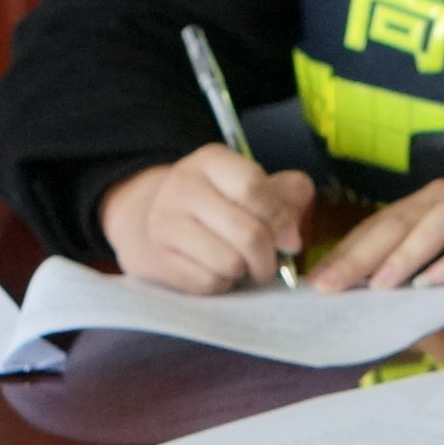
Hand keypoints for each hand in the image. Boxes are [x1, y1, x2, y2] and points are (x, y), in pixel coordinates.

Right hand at [99, 144, 313, 292]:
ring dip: (246, 271)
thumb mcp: (258, 184)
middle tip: (270, 261)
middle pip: (247, 233)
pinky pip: (208, 282)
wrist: (152, 217)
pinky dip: (223, 283)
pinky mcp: (157, 257)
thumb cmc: (222, 202)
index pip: (253, 188)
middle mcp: (183, 186)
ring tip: (244, 264)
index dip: (280, 219)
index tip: (290, 239)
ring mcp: (164, 222)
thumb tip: (291, 238)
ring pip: (229, 262)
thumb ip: (289, 197)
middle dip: (270, 257)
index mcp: (212, 161)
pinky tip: (218, 270)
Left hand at [310, 177, 443, 290]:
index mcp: (436, 199)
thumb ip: (432, 248)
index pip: (383, 223)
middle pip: (398, 223)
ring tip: (378, 285)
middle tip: (329, 287)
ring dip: (404, 255)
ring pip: (434, 227)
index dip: (348, 251)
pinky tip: (435, 283)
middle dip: (359, 256)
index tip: (317, 281)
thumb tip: (386, 284)